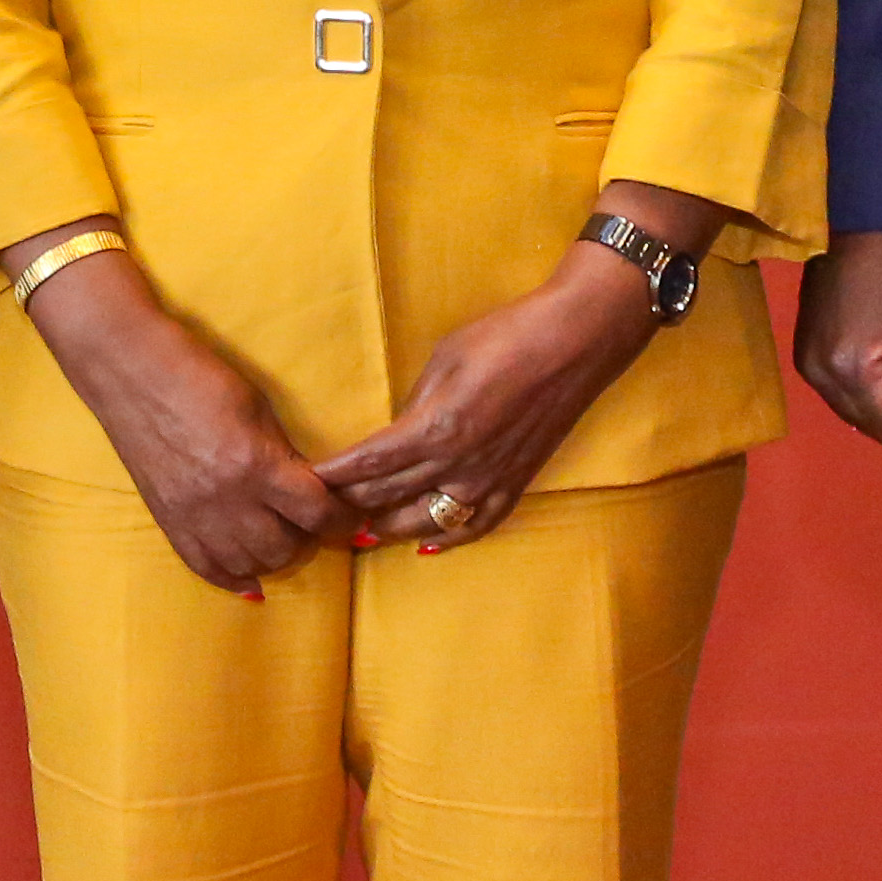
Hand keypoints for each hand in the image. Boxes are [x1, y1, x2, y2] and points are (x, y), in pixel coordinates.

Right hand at [17, 241, 346, 591]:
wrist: (131, 372)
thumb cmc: (201, 377)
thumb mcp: (258, 408)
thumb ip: (285, 454)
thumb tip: (312, 490)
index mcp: (256, 464)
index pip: (317, 513)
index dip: (345, 520)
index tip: (354, 518)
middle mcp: (227, 501)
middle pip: (286, 548)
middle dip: (308, 536)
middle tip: (311, 519)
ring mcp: (194, 517)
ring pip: (251, 565)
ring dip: (273, 555)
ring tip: (279, 535)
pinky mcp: (168, 522)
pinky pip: (207, 569)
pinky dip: (234, 577)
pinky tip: (250, 578)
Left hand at [316, 247, 661, 544]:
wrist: (574, 342)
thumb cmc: (505, 336)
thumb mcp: (445, 358)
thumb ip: (417, 402)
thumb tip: (398, 431)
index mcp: (436, 427)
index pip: (370, 463)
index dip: (334, 475)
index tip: (307, 480)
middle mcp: (458, 464)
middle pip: (388, 496)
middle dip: (350, 504)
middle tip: (320, 510)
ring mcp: (489, 479)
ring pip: (426, 522)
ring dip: (389, 529)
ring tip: (360, 531)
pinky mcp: (515, 483)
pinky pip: (474, 525)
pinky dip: (446, 538)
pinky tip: (425, 544)